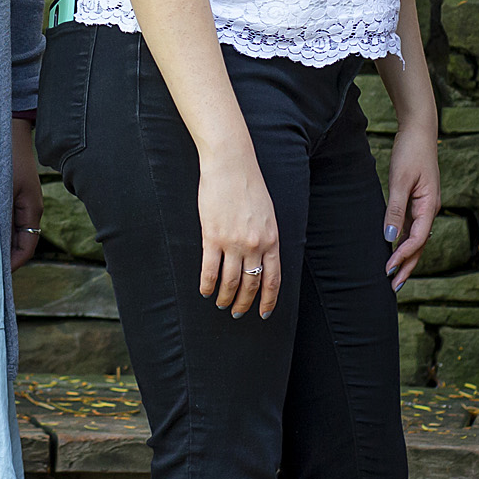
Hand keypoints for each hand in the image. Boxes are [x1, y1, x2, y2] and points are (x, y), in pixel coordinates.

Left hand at [12, 118, 44, 268]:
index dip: (11, 265)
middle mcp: (29, 209)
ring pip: (10, 232)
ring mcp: (21, 201)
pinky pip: (5, 218)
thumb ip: (0, 217)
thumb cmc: (5, 156)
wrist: (9, 126)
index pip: (25, 250)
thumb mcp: (2, 189)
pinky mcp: (11, 193)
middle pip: (18, 244)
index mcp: (32, 210)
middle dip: (2, 258)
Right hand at [198, 152, 281, 318]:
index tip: (264, 313)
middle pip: (251, 285)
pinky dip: (207, 285)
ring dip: (225, 298)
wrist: (231, 165)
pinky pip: (209, 270)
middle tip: (238, 313)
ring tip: (221, 304)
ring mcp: (233, 243)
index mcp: (272, 240)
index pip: (273, 280)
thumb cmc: (250, 186)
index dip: (268, 300)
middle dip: (245, 304)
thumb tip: (261, 261)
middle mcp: (255, 246)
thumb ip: (267, 238)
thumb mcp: (268, 214)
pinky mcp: (212, 237)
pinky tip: (205, 291)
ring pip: (230, 282)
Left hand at [382, 120, 440, 286]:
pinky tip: (394, 249)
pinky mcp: (418, 199)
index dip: (403, 256)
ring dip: (406, 256)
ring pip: (416, 237)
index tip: (388, 269)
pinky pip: (412, 226)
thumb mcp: (400, 179)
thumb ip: (395, 209)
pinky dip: (403, 240)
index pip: (417, 239)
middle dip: (407, 266)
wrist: (418, 129)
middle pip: (420, 244)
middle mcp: (430, 209)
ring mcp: (425, 205)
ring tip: (393, 274)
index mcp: (430, 206)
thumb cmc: (410, 151)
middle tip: (393, 286)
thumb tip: (389, 237)